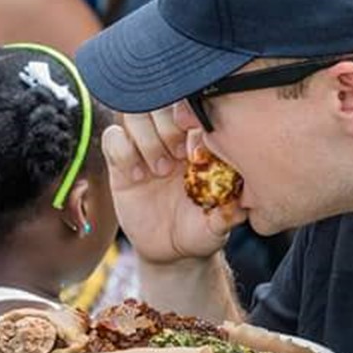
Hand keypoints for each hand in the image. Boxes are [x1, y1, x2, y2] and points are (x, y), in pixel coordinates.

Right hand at [103, 109, 243, 264]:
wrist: (170, 251)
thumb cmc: (200, 230)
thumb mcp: (217, 225)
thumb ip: (227, 215)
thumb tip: (239, 207)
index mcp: (199, 142)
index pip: (193, 106)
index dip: (193, 116)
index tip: (196, 141)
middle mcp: (171, 138)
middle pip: (161, 102)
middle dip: (169, 126)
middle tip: (177, 157)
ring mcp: (144, 147)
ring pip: (135, 113)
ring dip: (147, 138)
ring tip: (159, 170)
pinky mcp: (120, 162)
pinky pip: (113, 137)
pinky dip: (123, 152)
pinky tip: (136, 177)